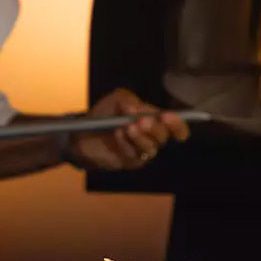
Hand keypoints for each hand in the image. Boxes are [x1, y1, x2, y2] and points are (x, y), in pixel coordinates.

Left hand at [66, 88, 190, 170]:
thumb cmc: (105, 114)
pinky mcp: (131, 161)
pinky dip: (126, 143)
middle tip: (142, 120)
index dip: (177, 124)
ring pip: (151, 147)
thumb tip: (136, 108)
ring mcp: (142, 150)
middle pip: (164, 136)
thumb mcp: (116, 100)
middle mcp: (152, 137)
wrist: (84, 132)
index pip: (176, 127)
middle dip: (155, 127)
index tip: (168, 116)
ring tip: (128, 127)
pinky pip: (134, 153)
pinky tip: (118, 133)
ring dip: (141, 136)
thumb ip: (128, 100)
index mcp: (155, 120)